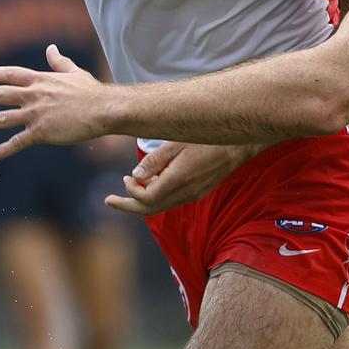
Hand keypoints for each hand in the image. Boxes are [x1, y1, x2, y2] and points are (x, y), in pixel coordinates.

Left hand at [0, 45, 108, 159]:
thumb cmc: (91, 91)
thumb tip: (51, 48)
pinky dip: (3, 150)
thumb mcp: (74, 72)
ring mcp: (36, 114)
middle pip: (0, 94)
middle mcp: (34, 96)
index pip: (11, 75)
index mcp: (41, 80)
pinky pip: (18, 142)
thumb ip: (59, 62)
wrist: (103, 109)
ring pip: (2, 118)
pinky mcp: (41, 132)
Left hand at [104, 140, 264, 215]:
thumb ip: (156, 159)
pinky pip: (172, 201)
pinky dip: (157, 196)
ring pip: (161, 207)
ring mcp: (193, 195)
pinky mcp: (199, 192)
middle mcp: (185, 193)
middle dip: (128, 206)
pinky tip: (153, 182)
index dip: (131, 191)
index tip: (124, 177)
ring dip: (143, 201)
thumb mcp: (177, 142)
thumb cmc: (207, 138)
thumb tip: (135, 174)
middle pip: (150, 209)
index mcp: (178, 180)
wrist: (238, 145)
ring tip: (130, 186)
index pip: (146, 198)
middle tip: (109, 201)